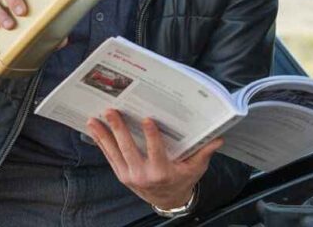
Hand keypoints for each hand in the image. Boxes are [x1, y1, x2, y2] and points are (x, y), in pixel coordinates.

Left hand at [87, 109, 222, 209]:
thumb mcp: (195, 168)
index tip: (147, 119)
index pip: (156, 151)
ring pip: (114, 152)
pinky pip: (110, 157)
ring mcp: (130, 176)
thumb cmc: (182, 180)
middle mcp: (143, 175)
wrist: (168, 200)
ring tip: (93, 120)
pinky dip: (102, 144)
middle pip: (129, 149)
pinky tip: (95, 131)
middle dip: (119, 129)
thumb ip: (204, 152)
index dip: (151, 136)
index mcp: (162, 172)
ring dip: (103, 135)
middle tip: (111, 111)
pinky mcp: (122, 175)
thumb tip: (219, 138)